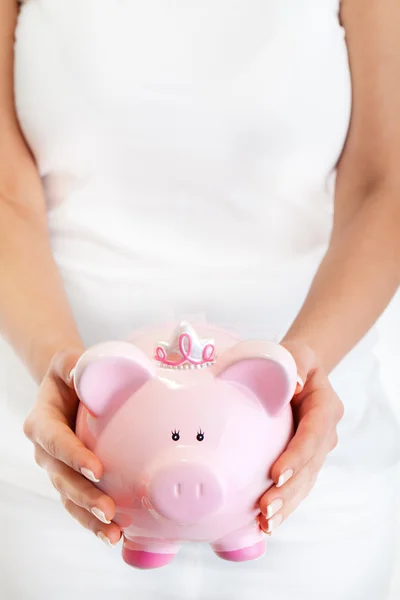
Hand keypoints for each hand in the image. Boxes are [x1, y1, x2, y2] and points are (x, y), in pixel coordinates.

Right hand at [23, 348, 121, 546]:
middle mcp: (46, 450)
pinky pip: (80, 502)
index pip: (55, 440)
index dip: (73, 456)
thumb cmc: (70, 375)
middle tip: (107, 510)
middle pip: (62, 478)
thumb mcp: (67, 362)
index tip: (96, 469)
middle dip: (84, 496)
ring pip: (69, 497)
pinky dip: (94, 520)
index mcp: (42, 422)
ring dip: (89, 517)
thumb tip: (86, 372)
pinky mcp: (73, 478)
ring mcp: (58, 468)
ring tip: (112, 532)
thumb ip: (73, 364)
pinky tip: (115, 533)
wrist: (68, 388)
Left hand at [258, 341, 343, 533]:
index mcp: (324, 408)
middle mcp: (324, 434)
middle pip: (310, 467)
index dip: (297, 456)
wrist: (300, 370)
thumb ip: (294, 363)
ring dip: (287, 505)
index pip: (312, 435)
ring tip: (266, 523)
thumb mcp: (296, 354)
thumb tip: (291, 381)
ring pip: (305, 482)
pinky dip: (284, 504)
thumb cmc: (294, 360)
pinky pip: (297, 485)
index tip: (276, 473)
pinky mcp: (303, 461)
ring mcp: (315, 451)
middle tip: (266, 510)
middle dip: (289, 491)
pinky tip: (266, 523)